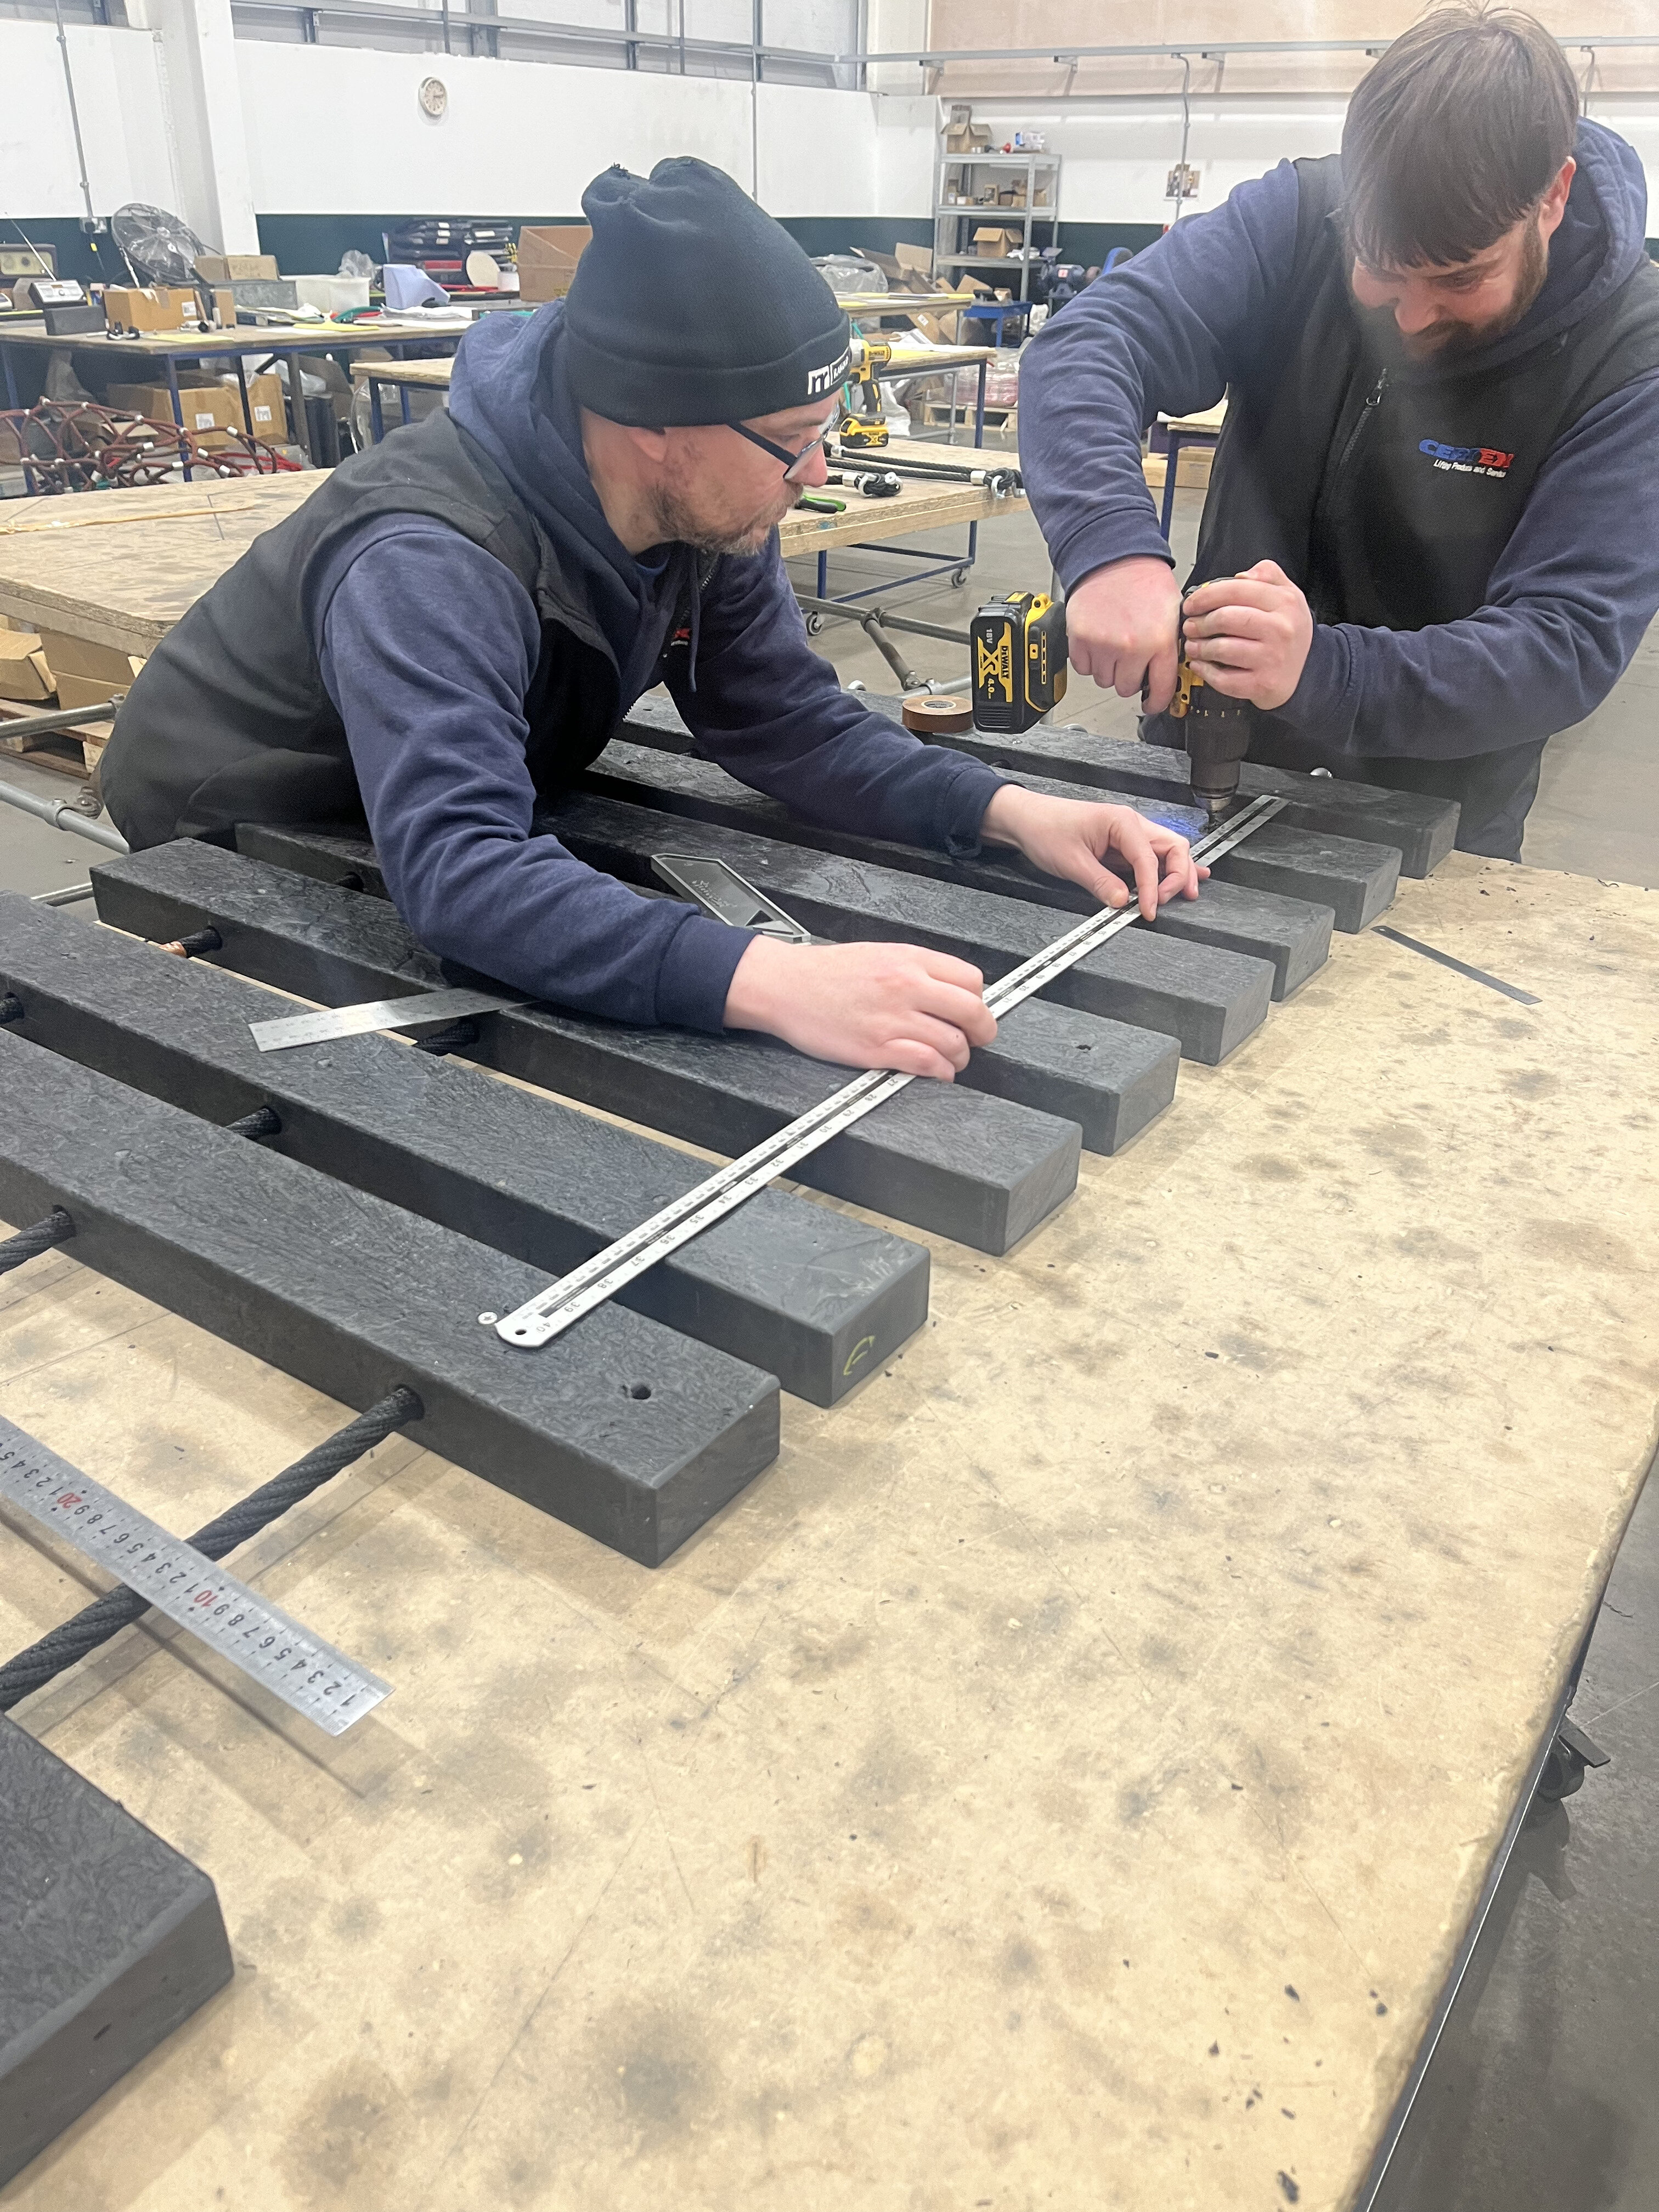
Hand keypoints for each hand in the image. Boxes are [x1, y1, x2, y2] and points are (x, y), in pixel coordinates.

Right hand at [723, 936, 995, 1080]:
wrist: (786, 986)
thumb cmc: (826, 973)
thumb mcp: (880, 954)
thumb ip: (917, 970)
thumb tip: (949, 991)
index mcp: (910, 960)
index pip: (971, 980)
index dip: (978, 1000)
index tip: (972, 1011)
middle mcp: (907, 986)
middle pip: (972, 1012)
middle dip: (982, 1031)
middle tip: (977, 1038)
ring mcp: (893, 1019)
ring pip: (954, 1043)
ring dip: (961, 1057)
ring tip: (953, 1059)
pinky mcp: (878, 1048)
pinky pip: (928, 1063)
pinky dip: (941, 1071)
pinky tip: (938, 1071)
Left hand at [981, 784, 1206, 920]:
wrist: (1026, 819)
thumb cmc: (1045, 829)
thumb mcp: (1071, 862)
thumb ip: (1100, 883)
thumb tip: (1122, 902)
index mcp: (1122, 822)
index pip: (1149, 859)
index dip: (1153, 888)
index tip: (1148, 910)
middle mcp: (1131, 825)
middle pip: (1173, 848)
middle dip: (1179, 875)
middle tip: (1169, 902)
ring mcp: (1129, 834)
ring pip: (1167, 851)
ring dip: (1179, 872)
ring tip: (1187, 894)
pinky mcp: (1122, 846)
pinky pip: (1152, 857)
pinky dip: (1167, 869)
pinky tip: (1182, 880)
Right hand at [1063, 555, 1182, 710]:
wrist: (1114, 555)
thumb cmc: (1143, 579)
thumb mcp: (1173, 612)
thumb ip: (1170, 645)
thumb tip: (1169, 673)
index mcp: (1160, 642)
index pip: (1160, 690)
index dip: (1156, 702)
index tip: (1152, 703)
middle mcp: (1131, 647)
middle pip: (1127, 689)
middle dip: (1129, 678)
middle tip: (1130, 660)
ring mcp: (1103, 645)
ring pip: (1103, 680)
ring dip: (1108, 669)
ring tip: (1113, 645)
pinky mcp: (1080, 639)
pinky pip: (1083, 668)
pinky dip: (1089, 660)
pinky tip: (1098, 642)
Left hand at [1181, 560, 1313, 709]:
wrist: (1308, 671)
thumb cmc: (1289, 631)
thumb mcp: (1289, 595)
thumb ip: (1268, 575)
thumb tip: (1240, 576)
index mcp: (1284, 602)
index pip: (1236, 590)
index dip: (1206, 596)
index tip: (1192, 603)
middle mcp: (1280, 629)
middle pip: (1225, 619)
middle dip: (1199, 622)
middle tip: (1190, 625)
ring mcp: (1271, 659)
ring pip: (1221, 649)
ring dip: (1199, 647)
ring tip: (1192, 645)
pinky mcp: (1262, 684)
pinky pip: (1224, 679)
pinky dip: (1205, 671)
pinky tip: (1199, 665)